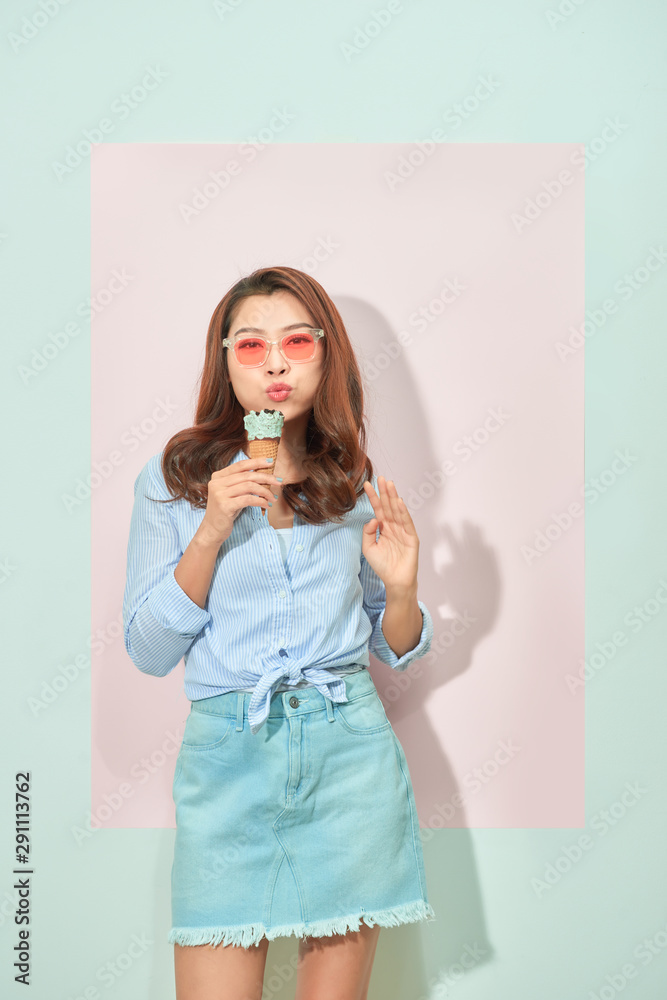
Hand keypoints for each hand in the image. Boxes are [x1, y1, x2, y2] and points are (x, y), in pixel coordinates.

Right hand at [201, 458, 280, 544]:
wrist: (212, 530)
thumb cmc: (226, 510)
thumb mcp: (233, 493)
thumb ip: (242, 482)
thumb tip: (264, 474)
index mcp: (218, 476)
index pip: (240, 465)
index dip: (256, 462)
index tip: (270, 462)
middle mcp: (217, 483)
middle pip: (247, 476)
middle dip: (266, 477)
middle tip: (278, 482)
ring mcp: (219, 494)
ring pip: (249, 486)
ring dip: (265, 491)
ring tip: (273, 497)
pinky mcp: (224, 506)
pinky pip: (248, 499)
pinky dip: (261, 501)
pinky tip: (267, 505)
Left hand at [361, 476, 419, 590]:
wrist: (395, 581)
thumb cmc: (383, 566)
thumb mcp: (368, 548)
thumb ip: (367, 532)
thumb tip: (373, 518)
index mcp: (383, 528)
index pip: (377, 509)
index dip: (373, 497)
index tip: (366, 485)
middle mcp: (393, 527)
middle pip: (388, 506)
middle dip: (384, 492)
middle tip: (380, 478)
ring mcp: (403, 531)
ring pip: (397, 511)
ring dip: (393, 497)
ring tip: (389, 484)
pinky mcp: (411, 538)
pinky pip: (407, 523)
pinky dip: (403, 512)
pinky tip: (399, 502)